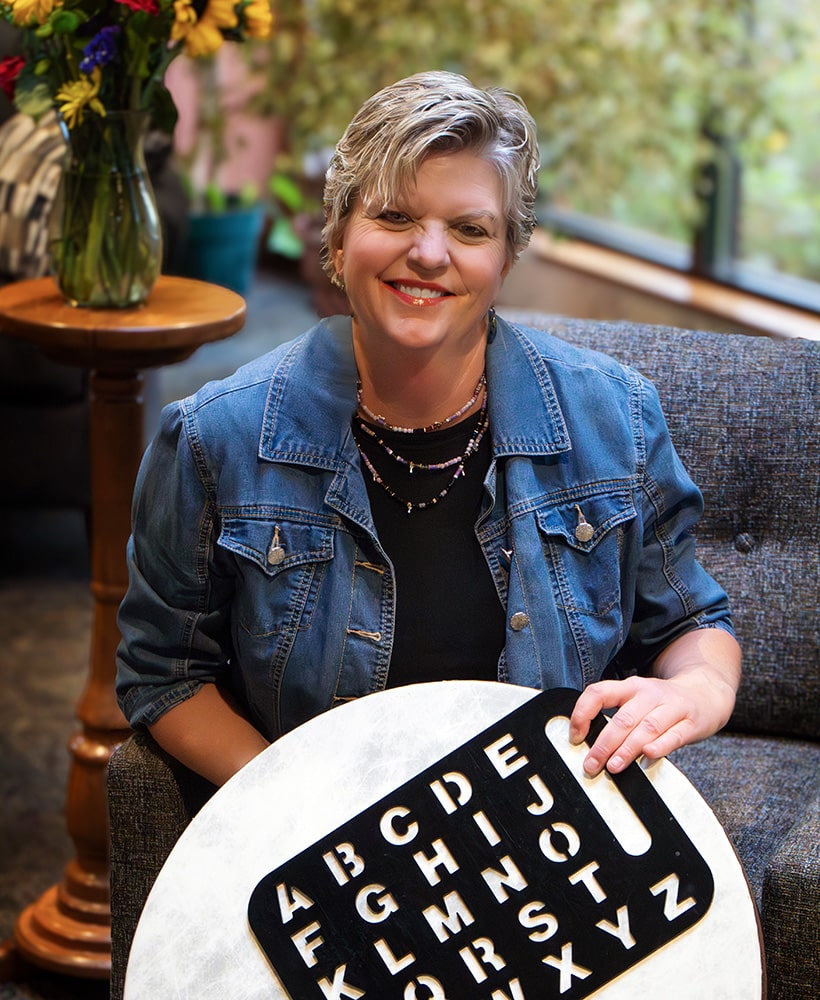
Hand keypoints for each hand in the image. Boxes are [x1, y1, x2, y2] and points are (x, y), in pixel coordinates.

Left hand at [568, 628, 740, 775]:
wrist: (707, 692)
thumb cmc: (664, 703)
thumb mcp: (638, 700)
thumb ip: (618, 717)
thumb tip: (589, 745)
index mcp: (630, 687)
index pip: (599, 692)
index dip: (582, 713)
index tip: (575, 736)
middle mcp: (649, 693)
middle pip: (623, 719)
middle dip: (604, 744)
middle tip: (591, 764)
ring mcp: (672, 706)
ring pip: (647, 728)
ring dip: (627, 749)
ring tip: (613, 767)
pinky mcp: (691, 722)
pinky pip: (674, 736)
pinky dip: (660, 747)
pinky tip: (647, 758)